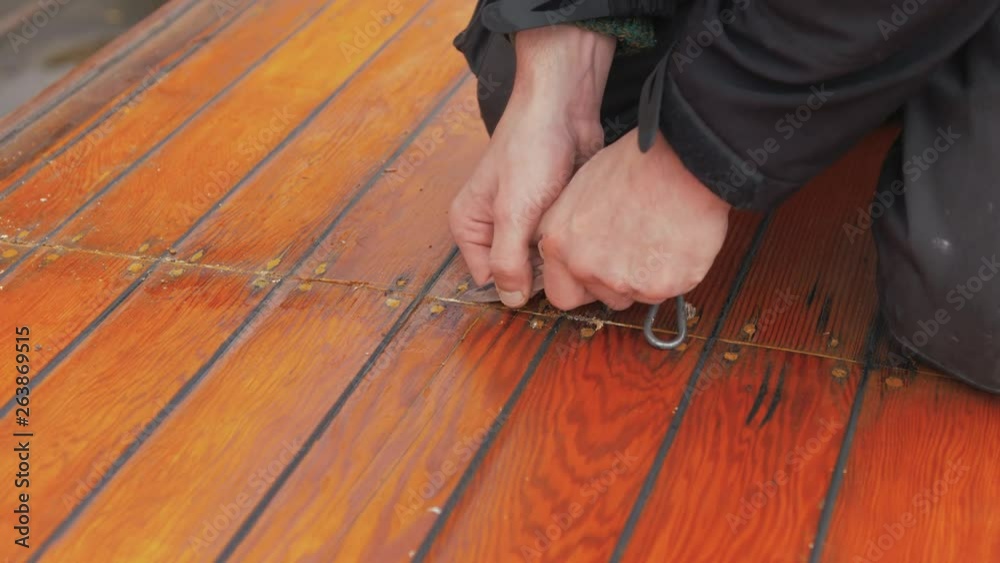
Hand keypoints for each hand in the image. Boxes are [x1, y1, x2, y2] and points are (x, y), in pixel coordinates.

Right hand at [449, 25, 614, 307]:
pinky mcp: (549, 210)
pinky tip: (585, 227)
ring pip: (542, 257)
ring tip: (576, 237)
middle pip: (518, 271)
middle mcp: (491, 226)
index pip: (491, 280)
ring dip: (559, 252)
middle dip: (543, 267)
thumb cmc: (530, 151)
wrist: (562, 107)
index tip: (548, 275)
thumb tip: (511, 302)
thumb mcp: (513, 212)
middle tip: (566, 254)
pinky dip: (572, 237)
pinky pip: (559, 239)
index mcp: (468, 227)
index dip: (520, 284)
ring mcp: (522, 218)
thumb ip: (508, 260)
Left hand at [537, 129, 730, 310]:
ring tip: (659, 237)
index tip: (598, 274)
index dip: (583, 285)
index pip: (561, 293)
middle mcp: (585, 266)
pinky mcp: (660, 286)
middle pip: (604, 297)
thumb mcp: (581, 190)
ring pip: (637, 295)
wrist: (680, 161)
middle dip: (619, 282)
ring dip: (648, 276)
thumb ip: (573, 230)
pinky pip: (668, 290)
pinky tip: (677, 241)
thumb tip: (576, 244)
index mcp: (559, 242)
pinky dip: (675, 272)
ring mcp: (622, 280)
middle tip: (637, 250)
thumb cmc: (635, 164)